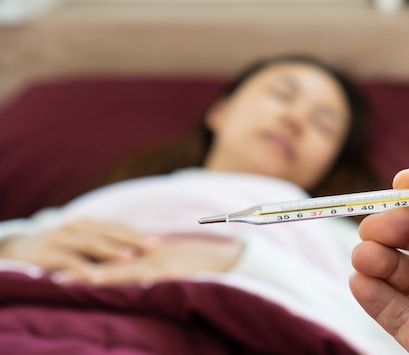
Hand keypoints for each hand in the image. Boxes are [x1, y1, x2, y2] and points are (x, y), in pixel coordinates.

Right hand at [0, 218, 159, 270]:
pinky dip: (83, 267)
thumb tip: (138, 251)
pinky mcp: (49, 252)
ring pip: (92, 242)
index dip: (138, 233)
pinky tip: (96, 276)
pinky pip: (68, 260)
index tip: (160, 240)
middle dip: (133, 239)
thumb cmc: (59, 248)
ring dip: (112, 250)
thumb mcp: (83, 243)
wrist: (20, 249)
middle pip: (110, 232)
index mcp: (90, 223)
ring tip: (131, 258)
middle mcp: (78, 226)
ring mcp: (63, 237)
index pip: (118, 227)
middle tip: (154, 246)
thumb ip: (105, 243)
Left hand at [52, 237, 243, 284]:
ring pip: (120, 268)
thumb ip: (156, 266)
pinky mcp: (170, 270)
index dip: (88, 258)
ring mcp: (160, 261)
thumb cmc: (206, 263)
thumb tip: (139, 279)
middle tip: (50, 273)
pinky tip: (102, 283)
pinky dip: (120, 278)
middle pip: (110, 260)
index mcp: (151, 251)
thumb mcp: (177, 262)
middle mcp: (151, 253)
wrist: (232, 258)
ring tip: (64, 281)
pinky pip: (141, 276)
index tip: (62, 264)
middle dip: (80, 267)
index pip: (115, 254)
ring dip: (91, 275)